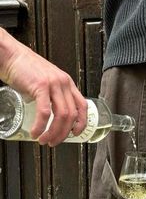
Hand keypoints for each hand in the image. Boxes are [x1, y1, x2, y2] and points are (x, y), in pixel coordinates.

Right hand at [0, 28, 86, 146]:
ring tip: (44, 140)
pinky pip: (45, 112)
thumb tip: (52, 117)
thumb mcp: (46, 83)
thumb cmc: (26, 71)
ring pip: (61, 115)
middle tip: (54, 142)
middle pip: (72, 115)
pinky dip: (40, 126)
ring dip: (53, 132)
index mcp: (67, 83)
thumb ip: (52, 96)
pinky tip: (35, 132)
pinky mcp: (41, 86)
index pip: (82, 105)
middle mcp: (64, 83)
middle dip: (63, 133)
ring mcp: (54, 84)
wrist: (11, 56)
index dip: (81, 122)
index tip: (75, 133)